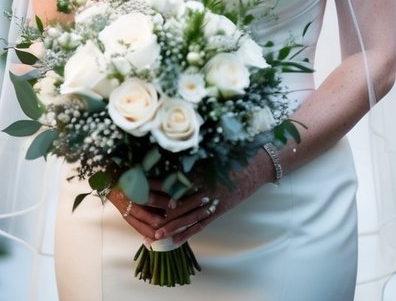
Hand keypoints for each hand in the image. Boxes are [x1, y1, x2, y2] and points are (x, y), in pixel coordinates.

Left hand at [151, 148, 273, 244]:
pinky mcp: (219, 211)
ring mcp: (213, 202)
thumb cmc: (232, 158)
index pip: (173, 181)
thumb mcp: (210, 155)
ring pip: (187, 217)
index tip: (140, 185)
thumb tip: (167, 159)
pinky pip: (200, 225)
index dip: (156, 184)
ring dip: (170, 226)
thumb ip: (191, 160)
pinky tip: (175, 240)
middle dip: (157, 206)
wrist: (256, 167)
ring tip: (155, 234)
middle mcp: (205, 189)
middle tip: (139, 210)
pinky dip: (187, 233)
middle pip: (177, 201)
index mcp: (201, 173)